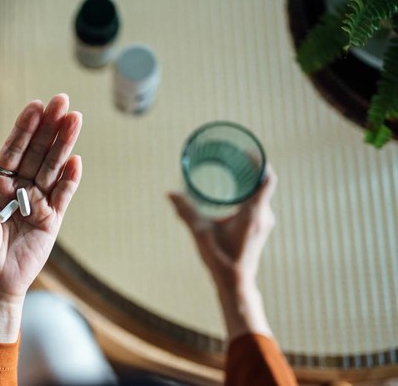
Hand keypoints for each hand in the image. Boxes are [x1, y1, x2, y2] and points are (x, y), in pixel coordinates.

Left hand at [0, 94, 81, 341]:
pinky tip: (76, 159)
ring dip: (64, 144)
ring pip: (52, 167)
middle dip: (49, 127)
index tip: (36, 105)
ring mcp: (36, 204)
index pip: (12, 149)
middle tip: (63, 101)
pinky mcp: (50, 221)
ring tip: (75, 118)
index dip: (24, 128)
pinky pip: (62, 196)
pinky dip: (69, 178)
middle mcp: (17, 190)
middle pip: (36, 152)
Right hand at [169, 165, 277, 338]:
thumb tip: (169, 193)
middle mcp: (264, 216)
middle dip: (250, 169)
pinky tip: (234, 193)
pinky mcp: (259, 229)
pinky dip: (248, 194)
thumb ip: (185, 211)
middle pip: (263, 183)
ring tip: (233, 171)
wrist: (235, 283)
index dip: (260, 162)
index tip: (246, 151)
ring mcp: (264, 223)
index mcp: (254, 213)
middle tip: (234, 157)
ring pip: (261, 194)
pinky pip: (258, 204)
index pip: (266, 179)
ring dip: (249, 182)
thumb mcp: (200, 232)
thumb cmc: (220, 259)